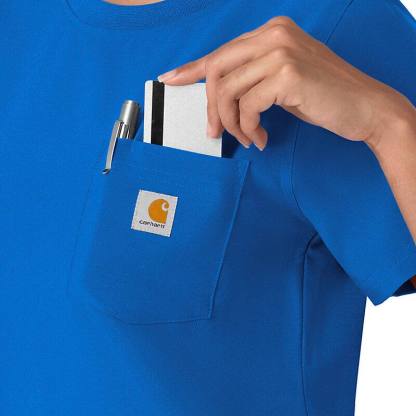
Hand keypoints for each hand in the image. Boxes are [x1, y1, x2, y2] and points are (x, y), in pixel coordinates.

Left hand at [158, 16, 412, 150]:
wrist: (365, 108)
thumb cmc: (322, 97)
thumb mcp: (282, 81)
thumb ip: (252, 78)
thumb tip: (218, 95)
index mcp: (272, 31)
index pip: (221, 52)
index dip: (192, 68)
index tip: (171, 79)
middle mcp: (274, 34)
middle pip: (218, 71)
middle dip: (211, 107)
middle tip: (214, 132)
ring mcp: (281, 51)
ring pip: (228, 92)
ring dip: (231, 124)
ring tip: (247, 138)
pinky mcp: (287, 74)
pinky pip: (247, 106)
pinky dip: (248, 127)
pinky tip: (261, 138)